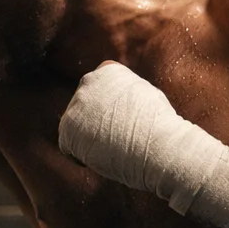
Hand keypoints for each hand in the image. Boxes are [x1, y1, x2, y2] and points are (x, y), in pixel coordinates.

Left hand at [57, 60, 228, 227]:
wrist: (161, 146)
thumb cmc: (161, 127)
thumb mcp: (145, 96)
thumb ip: (123, 93)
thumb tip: (113, 99)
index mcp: (108, 69)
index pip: (99, 91)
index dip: (110, 111)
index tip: (125, 124)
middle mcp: (88, 81)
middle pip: (85, 109)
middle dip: (96, 124)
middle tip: (118, 139)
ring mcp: (75, 104)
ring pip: (75, 127)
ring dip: (89, 139)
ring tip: (113, 148)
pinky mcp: (67, 129)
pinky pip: (67, 146)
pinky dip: (82, 157)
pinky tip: (102, 158)